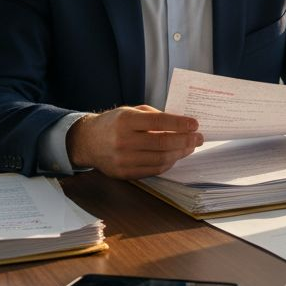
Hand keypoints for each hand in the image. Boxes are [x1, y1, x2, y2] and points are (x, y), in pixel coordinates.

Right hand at [67, 105, 202, 179]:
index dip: (180, 124)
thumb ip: (154, 116)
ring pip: (160, 159)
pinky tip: (175, 156)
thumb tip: (181, 124)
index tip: (195, 124)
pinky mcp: (124, 173)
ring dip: (179, 153)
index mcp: (126, 120)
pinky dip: (168, 164)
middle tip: (199, 138)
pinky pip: (153, 170)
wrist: (87, 141)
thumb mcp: (130, 111)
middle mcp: (123, 140)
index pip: (159, 122)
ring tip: (189, 147)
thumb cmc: (113, 123)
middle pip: (162, 143)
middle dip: (185, 140)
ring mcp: (123, 159)